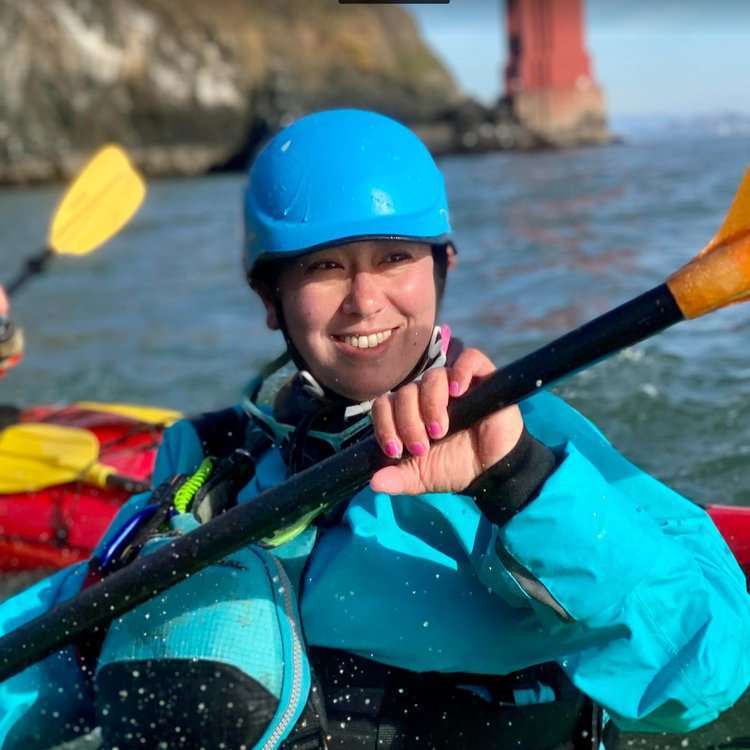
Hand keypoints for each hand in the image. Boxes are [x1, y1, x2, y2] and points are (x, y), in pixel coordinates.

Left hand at [370, 347, 523, 495]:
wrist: (492, 473)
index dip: (385, 425)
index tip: (395, 450)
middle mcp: (428, 395)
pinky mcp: (482, 378)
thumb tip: (374, 483)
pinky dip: (461, 371)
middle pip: (406, 392)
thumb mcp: (421, 478)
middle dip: (408, 422)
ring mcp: (455, 384)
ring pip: (432, 377)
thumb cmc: (455, 468)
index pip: (385, 404)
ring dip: (431, 404)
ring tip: (440, 430)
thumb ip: (397, 479)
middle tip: (422, 447)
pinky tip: (458, 391)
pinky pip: (470, 359)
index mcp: (410, 412)